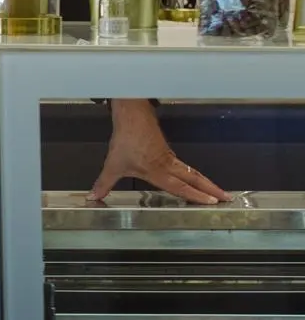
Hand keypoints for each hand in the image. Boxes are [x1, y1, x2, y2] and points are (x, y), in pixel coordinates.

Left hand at [89, 99, 228, 205]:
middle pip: (193, 179)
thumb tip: (93, 196)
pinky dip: (194, 174)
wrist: (132, 117)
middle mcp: (168, 165)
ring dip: (205, 182)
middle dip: (210, 190)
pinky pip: (184, 166)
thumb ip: (104, 183)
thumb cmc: (125, 140)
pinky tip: (195, 179)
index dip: (195, 195)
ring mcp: (170, 158)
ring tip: (218, 192)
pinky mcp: (167, 152)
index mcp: (157, 171)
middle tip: (226, 198)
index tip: (212, 202)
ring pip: (191, 172)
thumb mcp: (112, 164)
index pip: (179, 187)